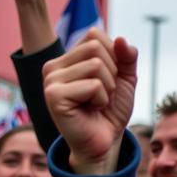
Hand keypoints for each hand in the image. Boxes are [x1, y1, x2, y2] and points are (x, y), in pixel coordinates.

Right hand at [42, 29, 137, 174]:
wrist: (105, 141)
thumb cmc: (111, 110)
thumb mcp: (125, 78)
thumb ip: (126, 57)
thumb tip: (119, 39)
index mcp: (66, 57)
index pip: (95, 35)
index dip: (113, 57)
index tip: (105, 81)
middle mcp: (53, 66)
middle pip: (96, 48)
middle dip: (111, 73)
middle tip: (102, 95)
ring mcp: (51, 80)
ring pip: (96, 65)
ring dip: (107, 88)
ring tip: (96, 103)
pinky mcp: (54, 96)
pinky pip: (93, 85)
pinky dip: (101, 99)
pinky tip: (91, 110)